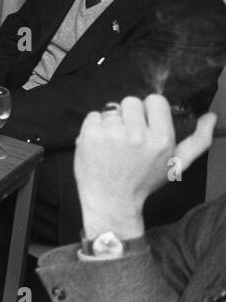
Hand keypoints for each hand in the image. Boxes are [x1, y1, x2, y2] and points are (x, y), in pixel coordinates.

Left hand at [75, 94, 216, 240]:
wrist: (112, 200)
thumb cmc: (144, 181)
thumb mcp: (177, 164)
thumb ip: (198, 141)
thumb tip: (211, 116)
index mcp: (161, 139)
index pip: (155, 100)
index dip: (149, 111)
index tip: (145, 126)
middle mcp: (137, 135)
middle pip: (131, 101)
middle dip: (129, 116)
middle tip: (128, 138)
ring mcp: (111, 134)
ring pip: (111, 109)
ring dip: (111, 123)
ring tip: (114, 145)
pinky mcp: (89, 136)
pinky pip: (93, 115)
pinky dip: (94, 127)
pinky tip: (99, 145)